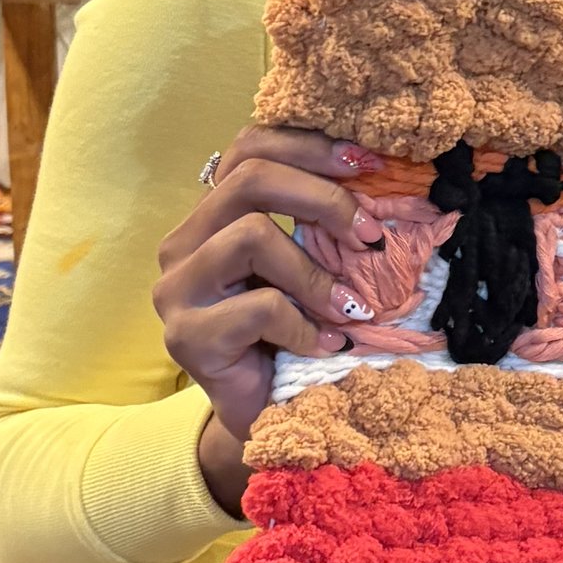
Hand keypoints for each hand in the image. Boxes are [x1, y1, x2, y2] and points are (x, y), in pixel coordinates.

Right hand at [152, 125, 383, 511]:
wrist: (266, 416)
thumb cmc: (293, 334)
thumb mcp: (310, 268)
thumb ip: (322, 226)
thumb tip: (385, 176)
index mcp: (212, 215)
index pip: (248, 147)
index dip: (310, 146)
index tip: (371, 164)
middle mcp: (183, 243)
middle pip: (250, 178)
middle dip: (323, 198)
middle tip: (370, 236)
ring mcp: (177, 290)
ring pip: (251, 235)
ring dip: (315, 273)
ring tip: (350, 309)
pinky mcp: (186, 337)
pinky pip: (258, 307)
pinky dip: (305, 324)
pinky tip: (327, 345)